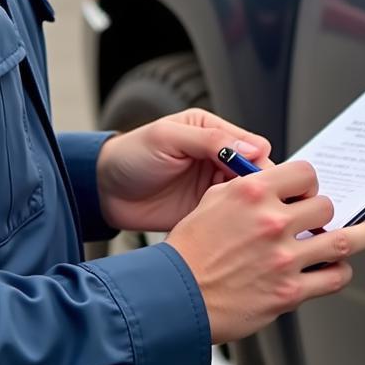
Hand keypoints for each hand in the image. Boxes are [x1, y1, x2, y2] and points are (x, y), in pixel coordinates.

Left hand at [96, 108, 271, 232]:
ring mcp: (212, 188)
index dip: (260, 164)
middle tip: (259, 206)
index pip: (254, 147)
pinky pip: (230, 220)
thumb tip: (250, 147)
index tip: (258, 181)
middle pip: (256, 176)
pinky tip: (231, 231)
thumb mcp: (168, 138)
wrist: (104, 191)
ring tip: (246, 221)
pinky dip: (235, 226)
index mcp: (213, 133)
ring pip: (247, 200)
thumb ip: (209, 140)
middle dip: (260, 190)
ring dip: (249, 209)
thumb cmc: (131, 155)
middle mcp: (217, 159)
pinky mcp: (205, 214)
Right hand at [166, 160, 364, 343]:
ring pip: (343, 240)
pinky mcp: (290, 292)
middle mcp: (272, 222)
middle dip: (323, 211)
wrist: (175, 299)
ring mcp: (284, 258)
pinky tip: (341, 270)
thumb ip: (244, 187)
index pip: (304, 173)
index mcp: (252, 193)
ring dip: (361, 235)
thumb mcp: (211, 202)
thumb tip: (270, 180)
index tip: (307, 190)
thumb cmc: (188, 252)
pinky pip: (333, 279)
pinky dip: (341, 273)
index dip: (308, 182)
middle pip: (325, 205)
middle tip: (318, 219)